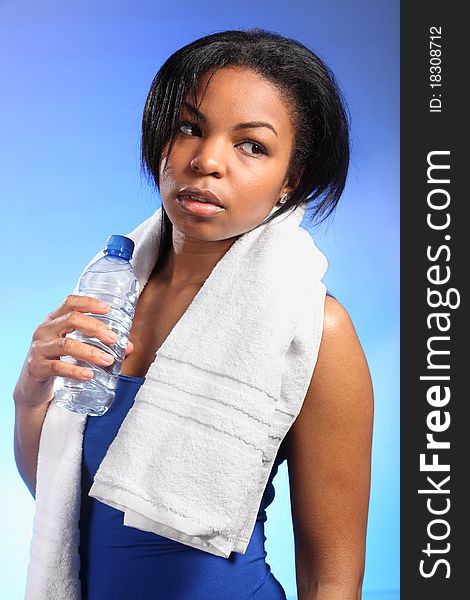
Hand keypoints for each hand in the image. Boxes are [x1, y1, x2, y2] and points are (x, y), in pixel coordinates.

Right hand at [13, 295, 134, 409]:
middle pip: (71, 319)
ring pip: (66, 345)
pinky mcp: (37, 368)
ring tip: (108, 360)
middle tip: (113, 339)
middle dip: (95, 327)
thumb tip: (129, 347)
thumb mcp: (76, 348)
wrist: (32, 386)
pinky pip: (57, 367)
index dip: (88, 302)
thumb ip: (100, 345)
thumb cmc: (58, 360)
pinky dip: (75, 370)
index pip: (70, 302)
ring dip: (90, 352)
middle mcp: (44, 330)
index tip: (107, 309)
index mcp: (54, 320)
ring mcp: (39, 349)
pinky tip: (89, 374)